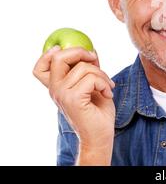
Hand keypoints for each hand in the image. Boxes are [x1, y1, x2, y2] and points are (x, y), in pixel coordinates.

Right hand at [33, 47, 114, 163]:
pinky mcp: (73, 98)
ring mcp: (62, 94)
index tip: (62, 49)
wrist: (100, 135)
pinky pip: (92, 78)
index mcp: (56, 87)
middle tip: (95, 59)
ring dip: (102, 74)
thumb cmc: (97, 111)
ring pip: (83, 67)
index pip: (40, 68)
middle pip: (59, 57)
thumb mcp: (92, 85)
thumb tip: (91, 50)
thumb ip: (88, 69)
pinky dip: (105, 83)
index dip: (47, 54)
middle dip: (81, 52)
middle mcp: (55, 90)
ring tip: (108, 86)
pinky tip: (108, 94)